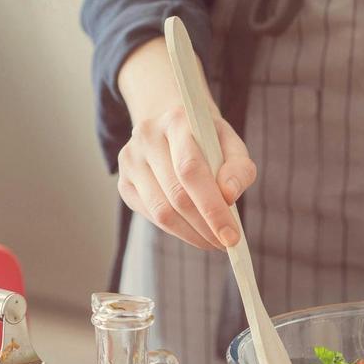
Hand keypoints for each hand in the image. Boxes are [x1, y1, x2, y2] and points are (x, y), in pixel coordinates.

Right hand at [117, 107, 255, 248]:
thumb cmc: (209, 141)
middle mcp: (146, 136)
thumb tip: (229, 196)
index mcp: (176, 121)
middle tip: (227, 242)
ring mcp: (130, 160)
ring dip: (192, 233)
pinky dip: (177, 230)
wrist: (174, 129)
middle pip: (176, 194)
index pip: (190, 169)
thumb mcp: (231, 145)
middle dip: (206, 226)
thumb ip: (239, 168)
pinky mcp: (124, 183)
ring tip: (214, 240)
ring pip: (161, 211)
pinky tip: (195, 231)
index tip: (232, 235)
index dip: (212, 207)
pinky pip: (151, 216)